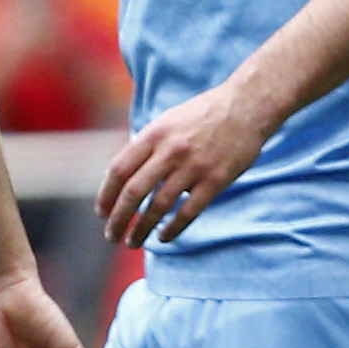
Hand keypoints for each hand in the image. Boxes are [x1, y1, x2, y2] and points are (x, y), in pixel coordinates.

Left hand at [97, 73, 279, 245]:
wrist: (246, 105)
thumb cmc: (203, 114)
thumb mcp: (167, 121)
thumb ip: (146, 146)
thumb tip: (122, 176)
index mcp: (154, 134)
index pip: (119, 170)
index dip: (106, 195)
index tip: (101, 213)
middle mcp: (170, 151)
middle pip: (133, 192)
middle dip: (118, 219)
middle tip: (112, 235)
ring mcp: (193, 166)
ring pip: (159, 206)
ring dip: (142, 229)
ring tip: (133, 242)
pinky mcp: (216, 180)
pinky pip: (189, 212)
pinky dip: (173, 228)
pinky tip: (164, 237)